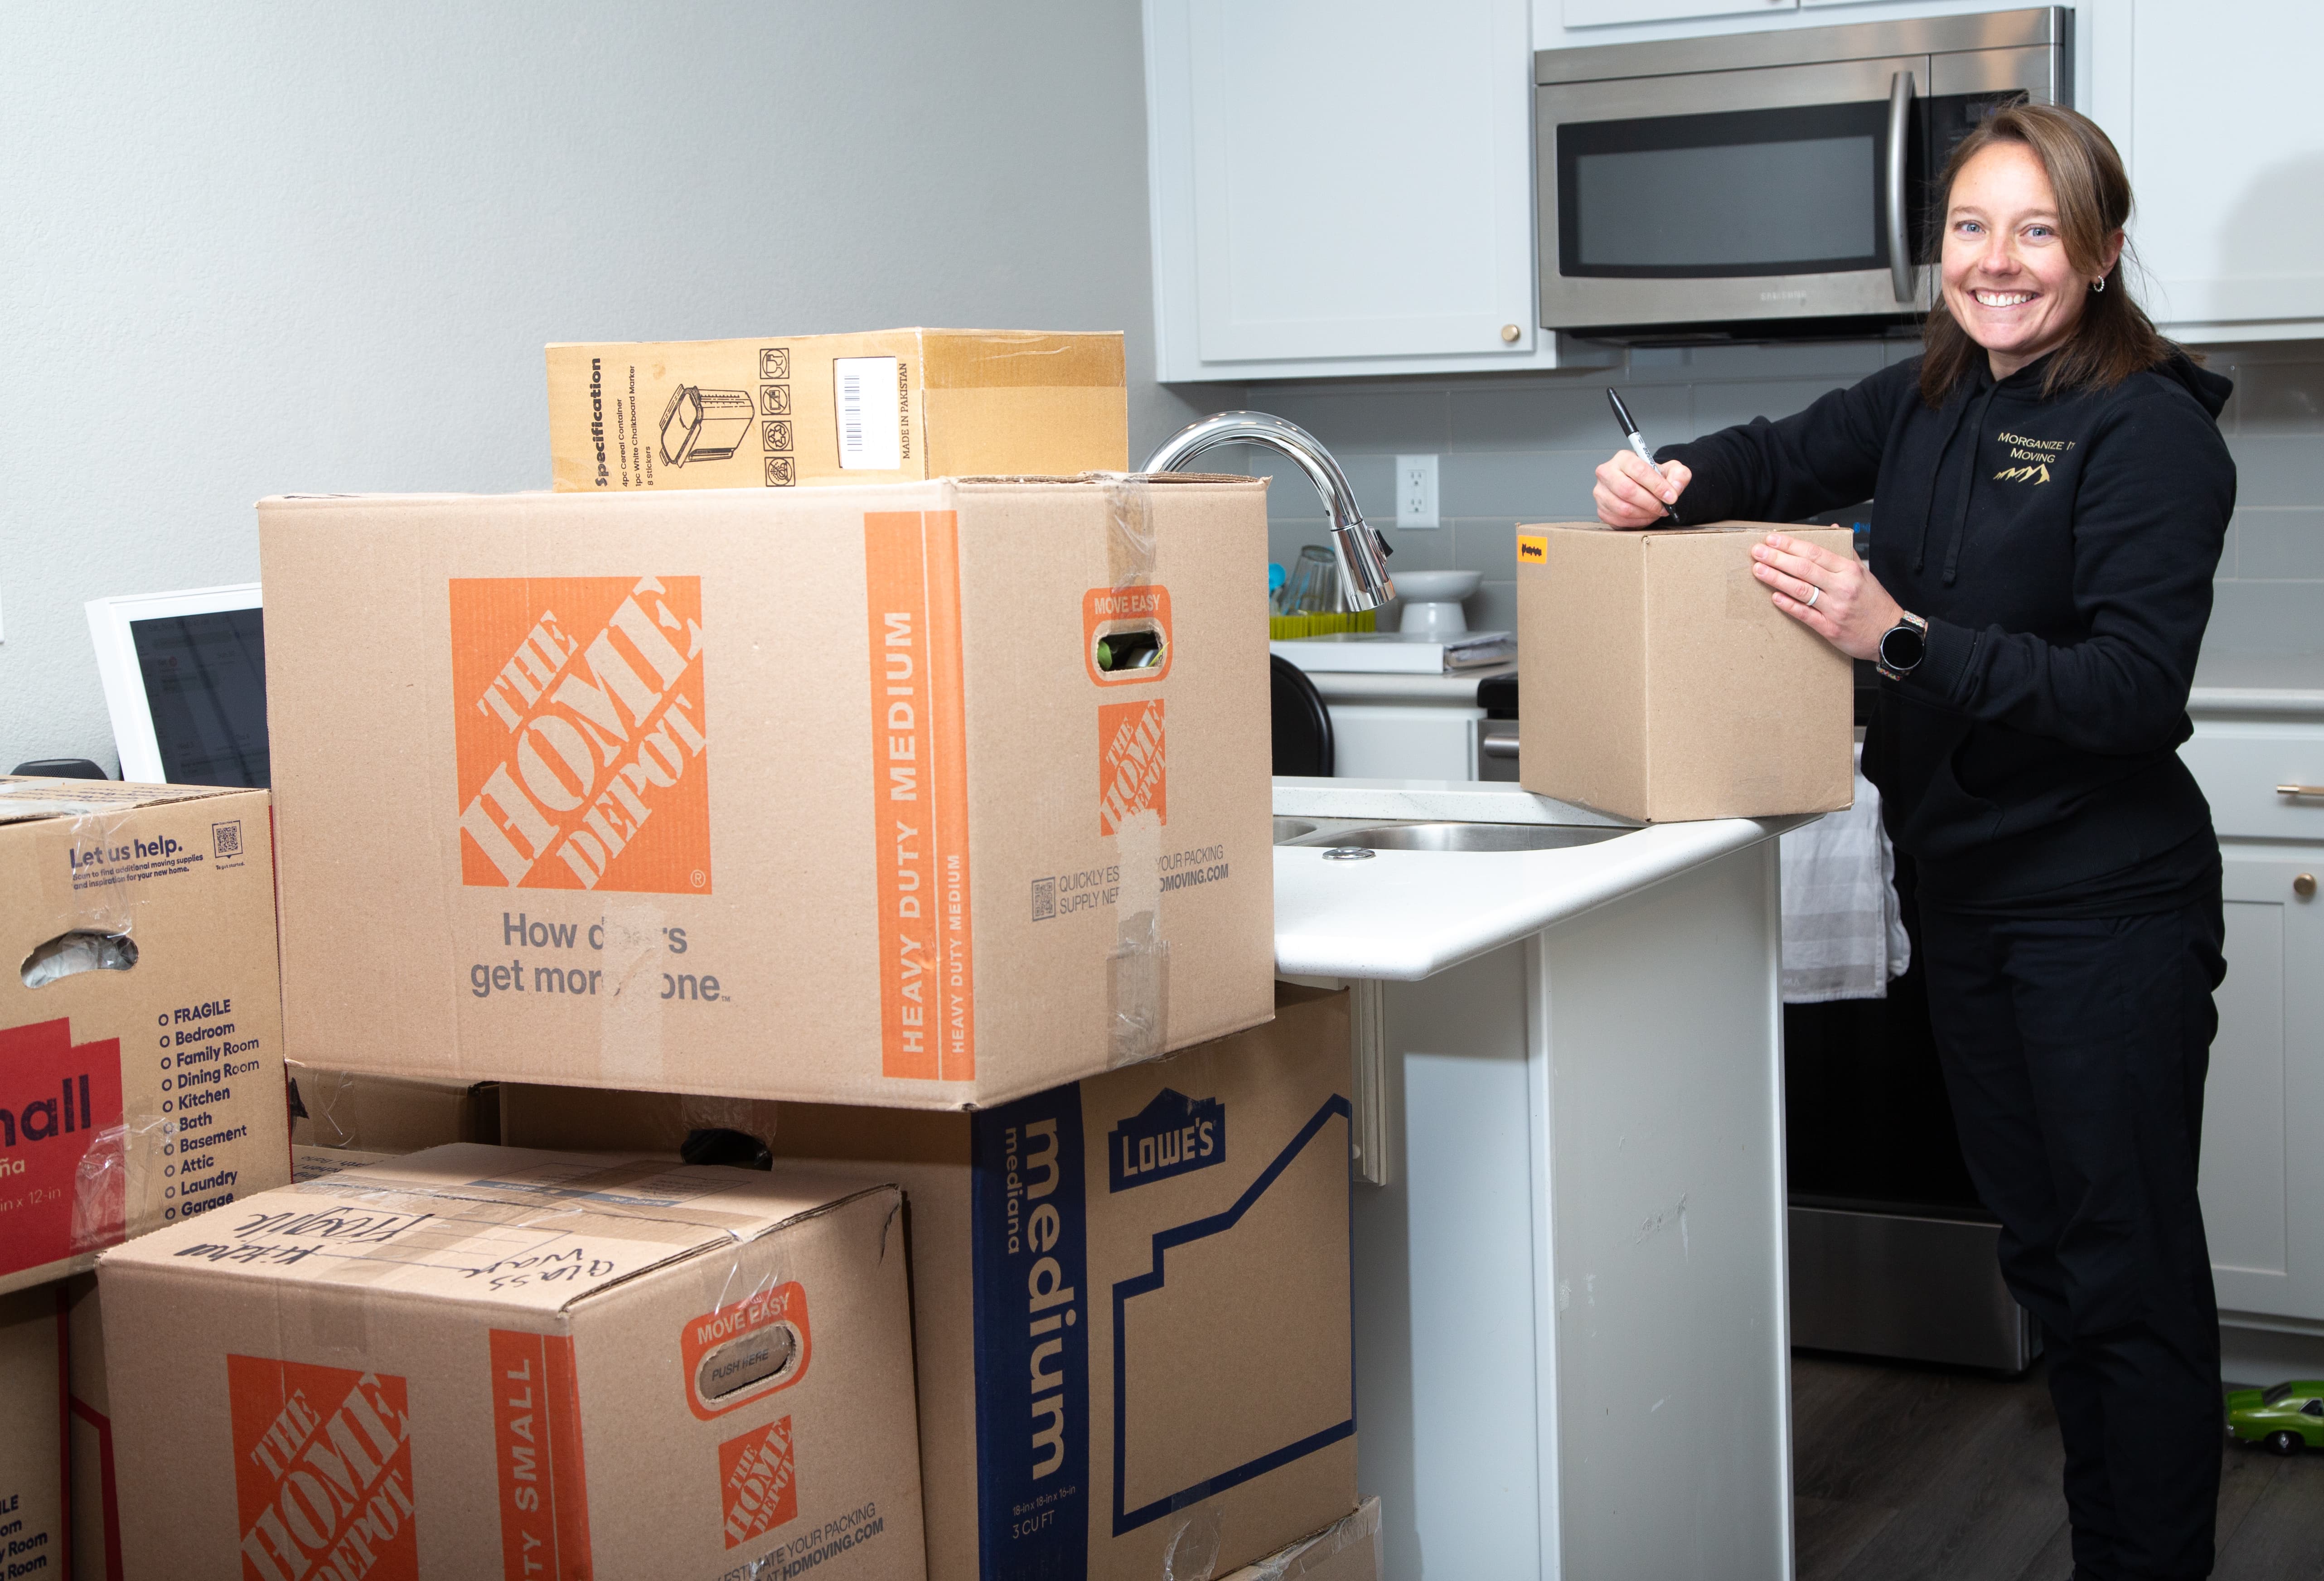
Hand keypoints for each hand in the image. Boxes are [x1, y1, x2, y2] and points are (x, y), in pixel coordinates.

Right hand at [1594, 450, 1692, 527]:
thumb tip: (1675, 487)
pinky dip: (1637, 522)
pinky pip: (1619, 520)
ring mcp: (1601, 493)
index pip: (1638, 470)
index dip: (1657, 486)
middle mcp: (1607, 473)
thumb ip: (1679, 475)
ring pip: (1623, 508)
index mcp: (1623, 458)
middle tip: (1664, 508)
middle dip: (1650, 503)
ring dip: (1645, 514)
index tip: (1670, 497)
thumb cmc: (1653, 478)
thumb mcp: (1671, 471)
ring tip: (1655, 512)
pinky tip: (1645, 517)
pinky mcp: (1601, 510)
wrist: (1643, 488)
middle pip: (1627, 490)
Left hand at [1751, 531, 1901, 660]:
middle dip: (1777, 558)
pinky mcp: (1830, 629)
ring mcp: (1835, 608)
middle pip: (1804, 569)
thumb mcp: (1865, 574)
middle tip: (1757, 551)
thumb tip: (1832, 530)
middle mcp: (1842, 587)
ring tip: (1758, 570)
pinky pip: (1805, 614)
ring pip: (1801, 590)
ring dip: (1777, 579)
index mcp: (1850, 571)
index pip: (1815, 553)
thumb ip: (1845, 552)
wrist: (1890, 635)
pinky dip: (1788, 605)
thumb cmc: (1875, 603)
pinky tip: (1774, 597)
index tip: (1772, 539)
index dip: (1791, 545)